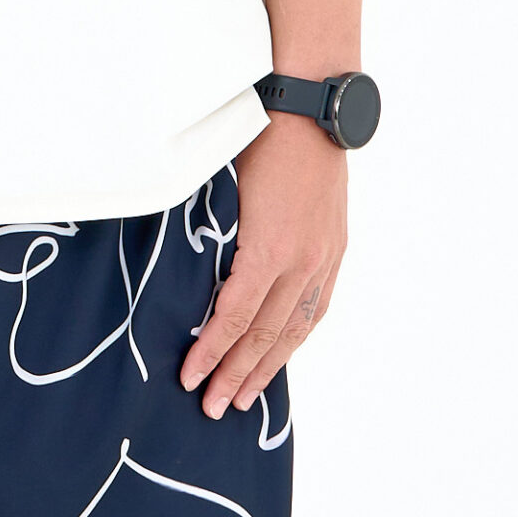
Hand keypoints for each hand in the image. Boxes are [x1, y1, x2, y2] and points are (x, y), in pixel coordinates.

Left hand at [179, 118, 347, 419]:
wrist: (310, 107)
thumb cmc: (256, 137)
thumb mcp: (222, 188)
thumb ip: (211, 238)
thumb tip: (182, 279)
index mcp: (267, 246)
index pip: (234, 316)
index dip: (211, 352)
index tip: (189, 378)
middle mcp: (301, 259)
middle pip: (266, 333)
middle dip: (236, 375)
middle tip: (212, 409)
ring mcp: (323, 256)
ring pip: (296, 327)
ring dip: (268, 367)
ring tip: (246, 399)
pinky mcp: (335, 248)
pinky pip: (317, 306)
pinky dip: (299, 336)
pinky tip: (284, 354)